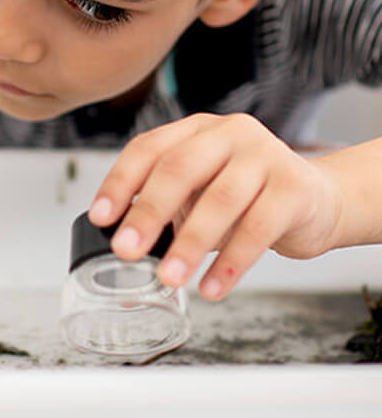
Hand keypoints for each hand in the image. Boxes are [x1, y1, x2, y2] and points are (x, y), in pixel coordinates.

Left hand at [88, 113, 342, 299]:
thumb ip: (166, 202)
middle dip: (148, 212)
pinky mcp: (294, 187)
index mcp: (196, 129)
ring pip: (220, 200)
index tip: (100, 217)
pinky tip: (212, 288)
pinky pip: (259, 228)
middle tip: (126, 250)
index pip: (148, 148)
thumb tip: (120, 238)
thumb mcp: (200, 189)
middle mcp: (228, 133)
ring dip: (189, 244)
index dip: (120, 182)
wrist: (317, 200)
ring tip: (169, 278)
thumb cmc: (246, 196)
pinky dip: (232, 263)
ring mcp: (264, 155)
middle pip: (179, 169)